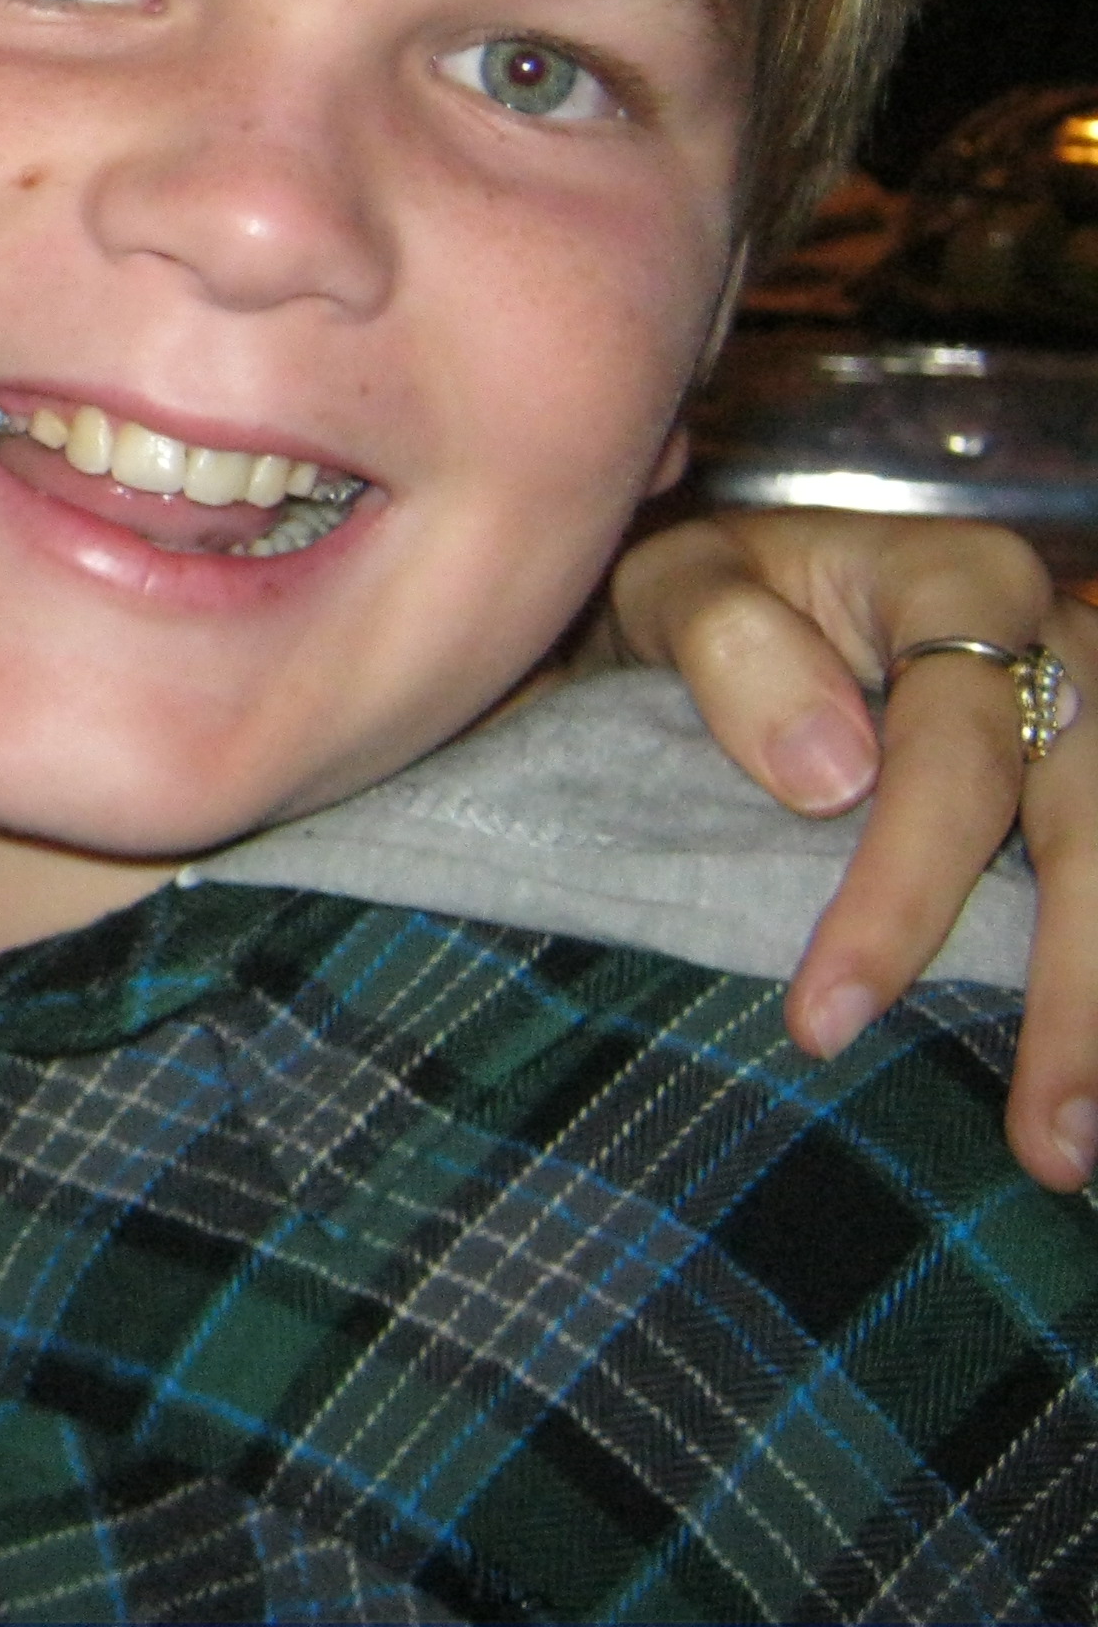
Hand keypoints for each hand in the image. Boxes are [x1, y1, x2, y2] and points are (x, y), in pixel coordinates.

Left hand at [607, 508, 1097, 1189]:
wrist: (748, 602)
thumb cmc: (709, 601)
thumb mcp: (678, 584)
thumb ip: (732, 646)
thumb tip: (832, 775)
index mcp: (961, 587)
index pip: (958, 754)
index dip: (903, 894)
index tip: (826, 1020)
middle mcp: (1065, 647)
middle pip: (1091, 830)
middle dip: (1076, 996)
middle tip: (1041, 1143)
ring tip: (1073, 1151)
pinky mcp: (1090, 787)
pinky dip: (1095, 980)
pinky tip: (1089, 1094)